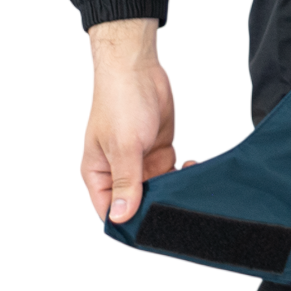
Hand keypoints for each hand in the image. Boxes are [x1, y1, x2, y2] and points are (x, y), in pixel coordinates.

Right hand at [80, 21, 199, 223]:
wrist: (136, 68)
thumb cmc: (119, 102)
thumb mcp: (123, 146)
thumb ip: (126, 182)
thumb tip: (120, 217)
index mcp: (98, 174)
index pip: (109, 211)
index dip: (127, 220)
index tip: (152, 223)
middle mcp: (117, 171)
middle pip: (136, 202)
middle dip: (157, 204)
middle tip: (178, 202)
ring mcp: (139, 162)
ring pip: (158, 189)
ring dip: (174, 188)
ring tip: (188, 179)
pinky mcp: (159, 150)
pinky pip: (172, 172)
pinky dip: (183, 173)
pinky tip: (192, 165)